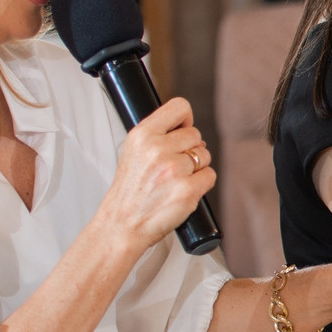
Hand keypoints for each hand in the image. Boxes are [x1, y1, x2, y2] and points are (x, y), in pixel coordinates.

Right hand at [96, 97, 215, 249]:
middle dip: (189, 150)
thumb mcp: (133, 151)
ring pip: (205, 156)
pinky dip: (201, 184)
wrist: (121, 225)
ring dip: (195, 168)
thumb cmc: (130, 191)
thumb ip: (159, 135)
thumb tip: (191, 131)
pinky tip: (181, 191)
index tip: (181, 131)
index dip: (185, 120)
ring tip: (172, 181)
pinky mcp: (187, 190)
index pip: (179, 107)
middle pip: (196, 135)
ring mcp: (174, 170)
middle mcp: (157, 149)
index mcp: (142, 135)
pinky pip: (210, 176)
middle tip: (169, 168)